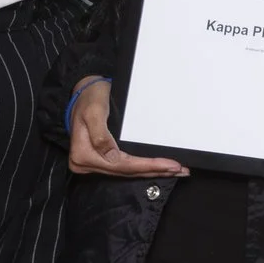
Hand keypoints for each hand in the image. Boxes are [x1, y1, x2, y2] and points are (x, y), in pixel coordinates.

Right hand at [66, 78, 188, 178]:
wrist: (84, 91)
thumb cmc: (90, 98)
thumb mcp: (94, 112)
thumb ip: (100, 135)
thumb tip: (111, 155)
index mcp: (84, 155)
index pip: (122, 165)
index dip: (147, 166)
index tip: (170, 165)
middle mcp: (86, 163)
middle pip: (126, 171)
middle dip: (154, 171)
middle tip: (180, 169)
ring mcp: (93, 162)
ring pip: (127, 171)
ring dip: (151, 172)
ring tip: (174, 170)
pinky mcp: (101, 158)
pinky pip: (124, 166)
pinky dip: (142, 167)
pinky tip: (156, 168)